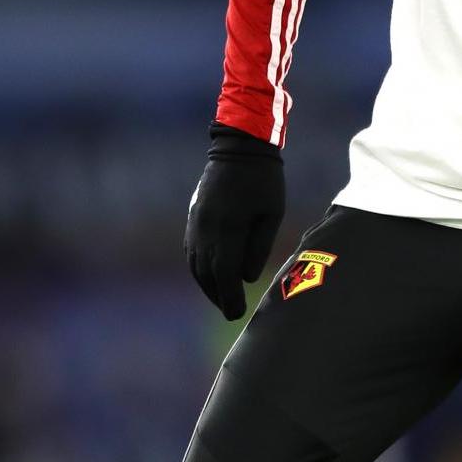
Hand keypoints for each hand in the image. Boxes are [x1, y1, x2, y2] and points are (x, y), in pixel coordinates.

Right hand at [185, 124, 285, 318]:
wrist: (239, 148)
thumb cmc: (264, 181)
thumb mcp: (271, 214)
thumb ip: (259, 247)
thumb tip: (246, 277)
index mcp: (227, 227)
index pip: (223, 273)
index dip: (229, 296)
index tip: (237, 313)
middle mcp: (205, 227)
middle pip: (206, 273)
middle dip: (218, 296)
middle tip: (232, 313)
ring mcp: (196, 222)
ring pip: (195, 264)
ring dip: (206, 285)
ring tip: (221, 298)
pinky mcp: (193, 216)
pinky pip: (190, 250)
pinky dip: (199, 268)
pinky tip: (210, 275)